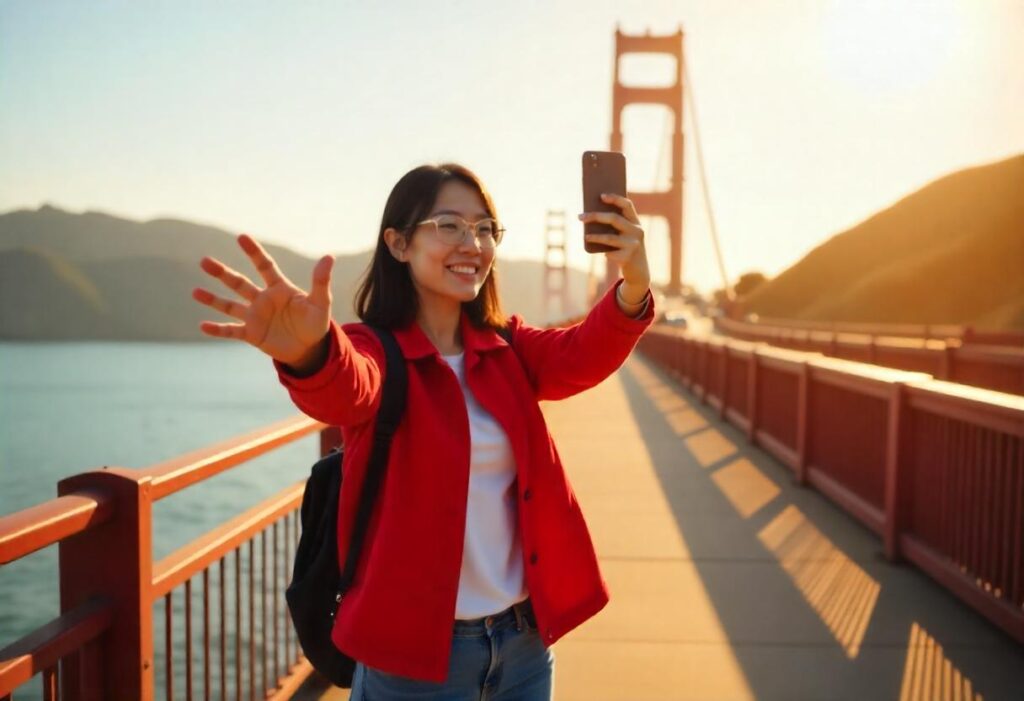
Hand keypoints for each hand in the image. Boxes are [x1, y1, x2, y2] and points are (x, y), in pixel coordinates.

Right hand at [192, 234, 334, 364]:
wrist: (311, 349)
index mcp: (279, 288)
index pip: (264, 266)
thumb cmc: (316, 323)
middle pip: (239, 283)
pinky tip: (203, 325)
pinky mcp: (252, 334)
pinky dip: (218, 330)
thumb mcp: (321, 302)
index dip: (254, 252)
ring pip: (230, 305)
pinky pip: (231, 331)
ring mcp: (255, 317)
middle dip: (222, 273)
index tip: (241, 237)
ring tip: (195, 292)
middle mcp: (263, 299)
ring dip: (213, 300)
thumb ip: (320, 281)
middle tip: (204, 261)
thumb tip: (329, 257)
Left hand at [579, 193, 650, 299]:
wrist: (639, 270)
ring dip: (595, 237)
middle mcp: (637, 231)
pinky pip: (610, 253)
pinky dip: (605, 253)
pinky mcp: (628, 257)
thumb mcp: (623, 235)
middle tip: (580, 216)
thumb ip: (613, 226)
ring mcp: (633, 244)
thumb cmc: (626, 248)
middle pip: (614, 219)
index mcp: (636, 222)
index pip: (627, 205)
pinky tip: (604, 254)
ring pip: (609, 238)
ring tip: (586, 236)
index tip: (601, 195)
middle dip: (595, 216)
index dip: (615, 198)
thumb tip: (591, 217)